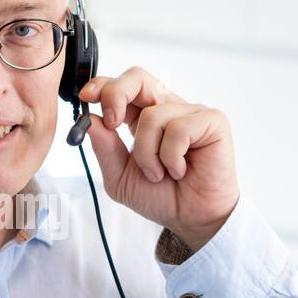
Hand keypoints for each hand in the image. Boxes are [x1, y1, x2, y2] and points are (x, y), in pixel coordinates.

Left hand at [78, 66, 240, 252]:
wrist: (190, 219)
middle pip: (137, 77)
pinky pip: (178, 129)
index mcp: (143, 117)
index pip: (122, 86)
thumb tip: (90, 120)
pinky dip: (171, 157)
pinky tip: (180, 170)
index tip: (85, 98)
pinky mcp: (212, 121)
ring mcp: (191, 112)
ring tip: (159, 173)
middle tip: (112, 123)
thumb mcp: (120, 177)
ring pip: (152, 116)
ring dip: (148, 154)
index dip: (102, 85)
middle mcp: (167, 108)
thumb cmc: (161, 196)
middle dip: (116, 94)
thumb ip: (105, 148)